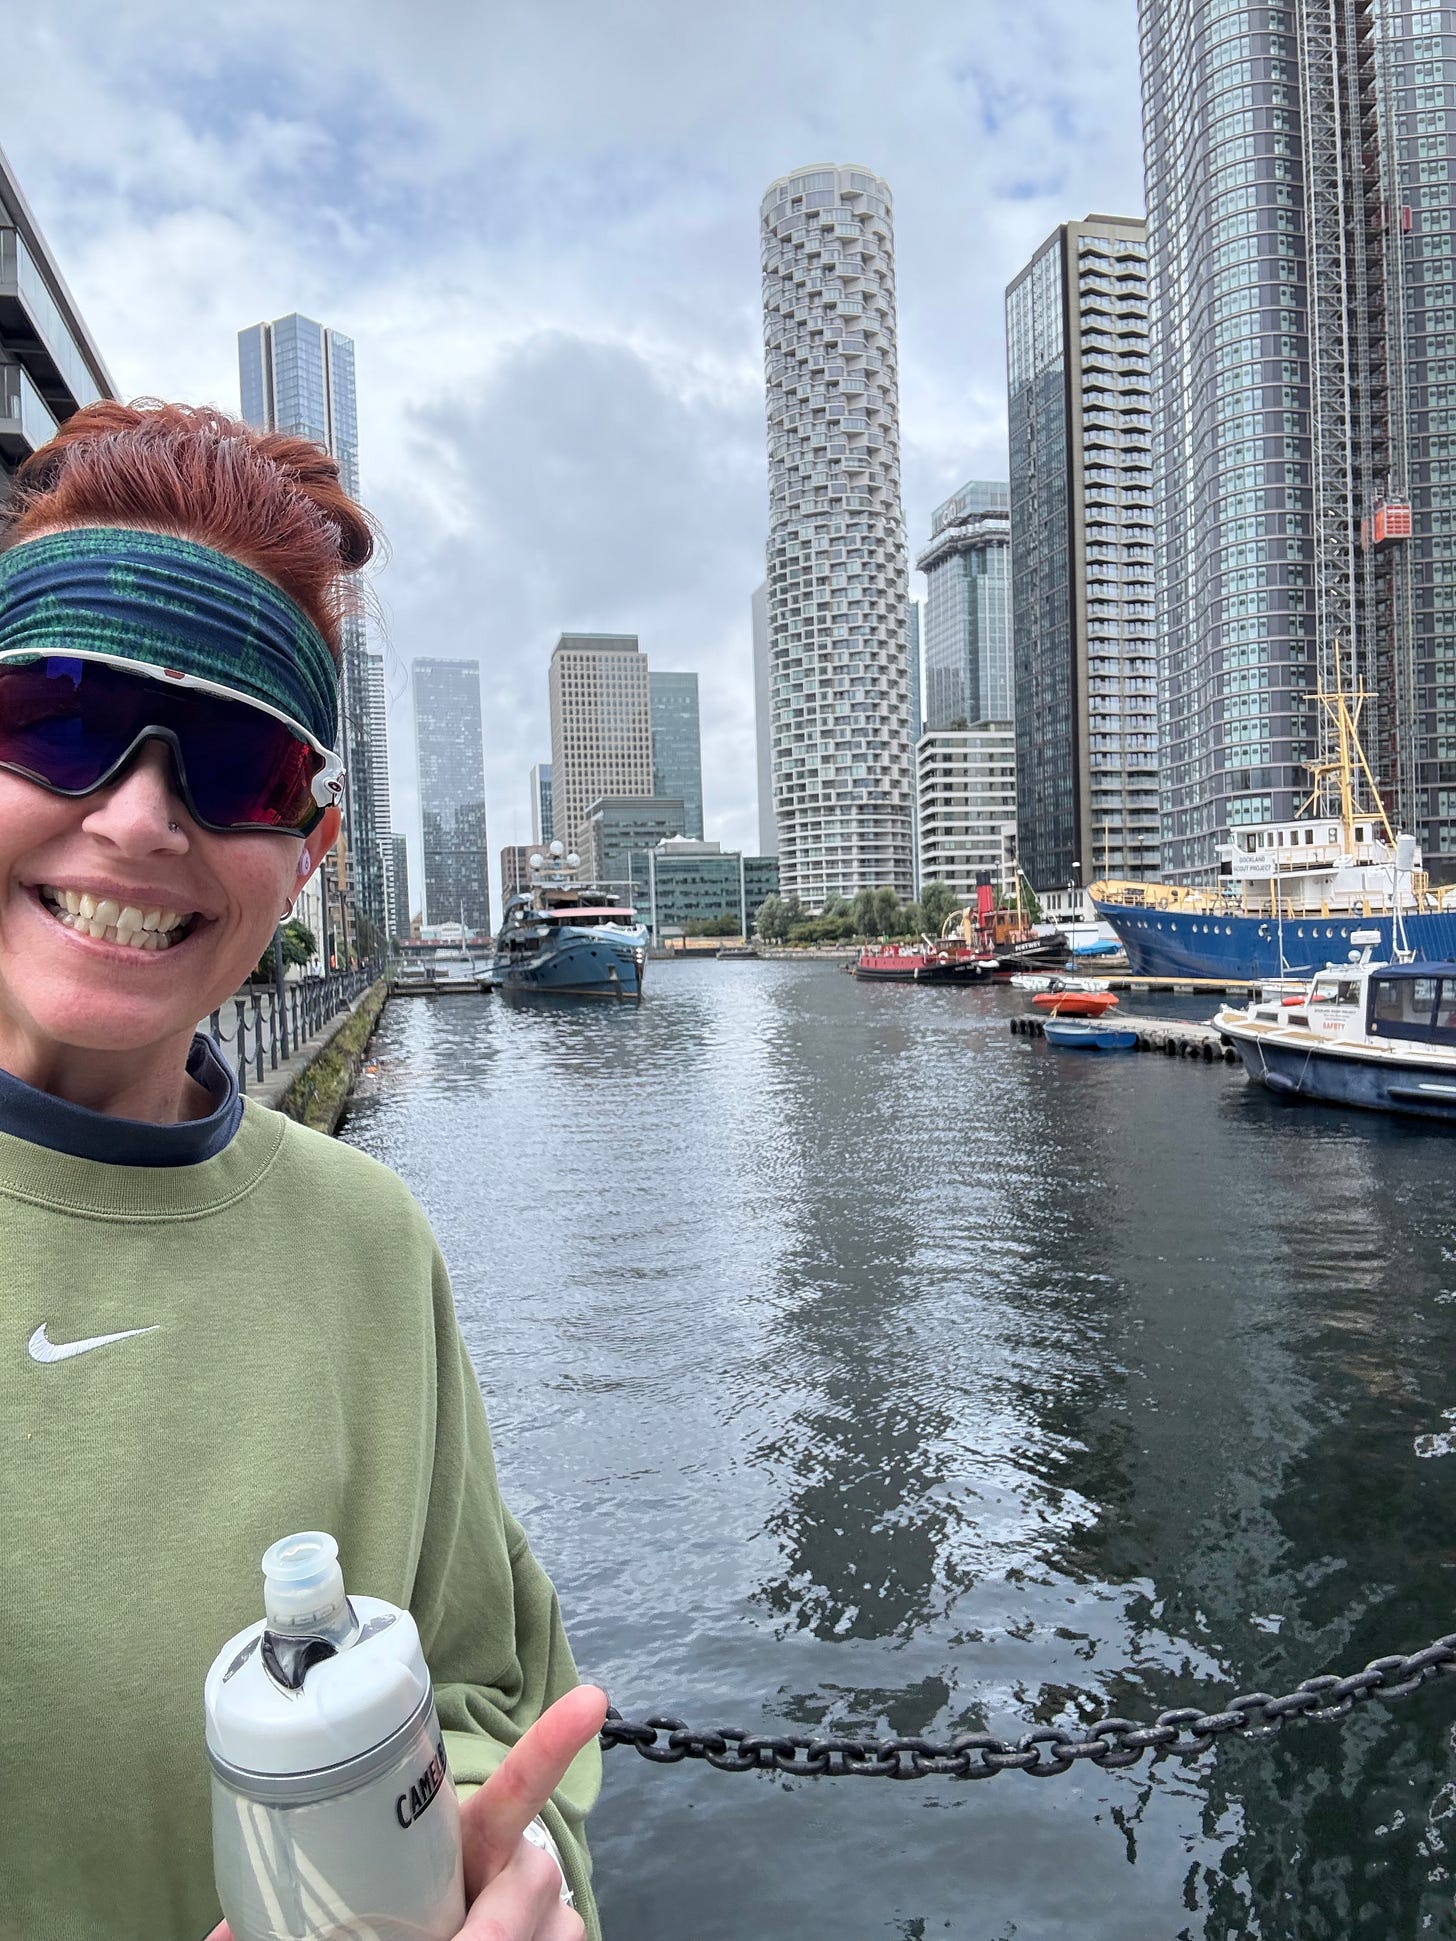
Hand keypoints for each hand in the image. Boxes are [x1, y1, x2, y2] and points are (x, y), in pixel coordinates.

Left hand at [203, 1683, 607, 1940]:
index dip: (550, 1742)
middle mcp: (509, 1872)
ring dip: (514, 1940)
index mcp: (461, 1847)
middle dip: (502, 1915)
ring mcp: (543, 1915)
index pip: (515, 1787)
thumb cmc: (387, 1933)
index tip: (590, 1697)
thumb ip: (281, 1924)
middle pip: (536, 1873)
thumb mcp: (339, 1923)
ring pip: (559, 1921)